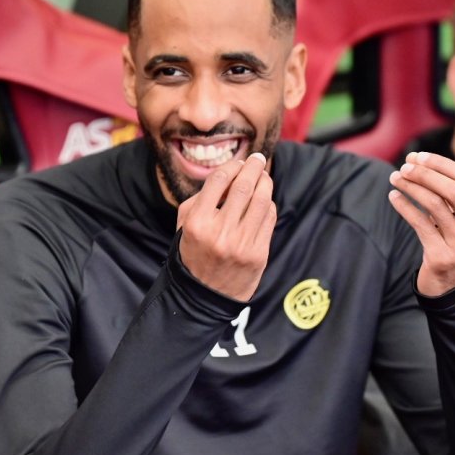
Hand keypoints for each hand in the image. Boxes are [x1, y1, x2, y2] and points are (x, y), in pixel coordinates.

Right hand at [175, 153, 276, 301]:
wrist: (203, 295)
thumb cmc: (194, 251)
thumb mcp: (185, 224)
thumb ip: (203, 197)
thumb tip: (230, 174)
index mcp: (197, 222)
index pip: (219, 180)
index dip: (232, 166)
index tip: (239, 162)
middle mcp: (220, 232)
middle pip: (244, 186)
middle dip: (254, 167)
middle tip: (258, 159)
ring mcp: (242, 244)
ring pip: (262, 201)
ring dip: (265, 182)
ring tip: (264, 176)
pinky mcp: (259, 254)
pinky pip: (269, 219)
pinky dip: (268, 205)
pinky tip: (264, 201)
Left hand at [388, 151, 454, 296]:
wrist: (453, 290)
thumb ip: (452, 196)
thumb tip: (419, 161)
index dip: (443, 164)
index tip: (420, 156)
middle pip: (454, 190)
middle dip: (427, 174)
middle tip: (405, 166)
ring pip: (435, 205)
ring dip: (412, 187)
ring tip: (395, 179)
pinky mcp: (441, 258)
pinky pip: (420, 224)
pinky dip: (404, 206)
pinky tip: (394, 197)